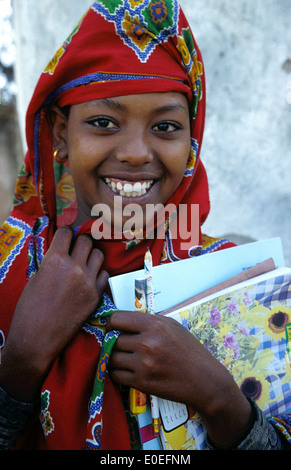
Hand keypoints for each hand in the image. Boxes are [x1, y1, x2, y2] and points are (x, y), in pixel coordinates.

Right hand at [0, 226, 107, 401]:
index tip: (66, 237)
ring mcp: (88, 282)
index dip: (66, 233)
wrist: (37, 339)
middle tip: (75, 249)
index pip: (67, 232)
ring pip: (99, 255)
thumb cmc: (29, 309)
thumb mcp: (36, 277)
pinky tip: (89, 279)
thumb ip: (51, 261)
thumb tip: (61, 250)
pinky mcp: (96, 296)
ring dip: (91, 256)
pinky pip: (105, 274)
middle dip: (80, 243)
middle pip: (86, 241)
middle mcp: (74, 267)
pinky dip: (98, 274)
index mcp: (55, 260)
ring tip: (83, 263)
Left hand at [106, 310, 252, 447]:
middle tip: (121, 345)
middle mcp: (147, 343)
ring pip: (112, 358)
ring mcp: (143, 364)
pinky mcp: (142, 383)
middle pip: (113, 339)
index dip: (111, 323)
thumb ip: (150, 320)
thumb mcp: (173, 326)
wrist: (205, 381)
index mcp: (155, 325)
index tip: (112, 328)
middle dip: (113, 342)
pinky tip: (127, 371)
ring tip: (125, 358)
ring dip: (114, 358)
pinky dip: (118, 373)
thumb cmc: (190, 351)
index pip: (117, 319)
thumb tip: (126, 319)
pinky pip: (116, 375)